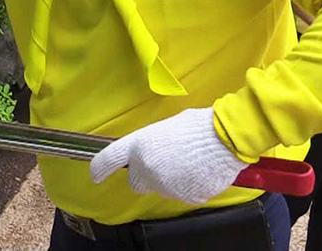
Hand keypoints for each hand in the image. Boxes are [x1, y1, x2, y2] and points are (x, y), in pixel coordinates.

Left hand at [89, 107, 247, 204]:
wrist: (225, 138)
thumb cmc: (197, 125)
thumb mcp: (166, 127)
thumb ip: (152, 143)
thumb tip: (154, 150)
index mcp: (139, 145)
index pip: (109, 159)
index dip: (99, 168)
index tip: (96, 175)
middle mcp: (147, 167)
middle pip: (136, 182)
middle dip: (145, 176)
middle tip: (164, 163)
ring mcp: (165, 185)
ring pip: (161, 188)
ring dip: (170, 179)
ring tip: (190, 162)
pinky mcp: (185, 197)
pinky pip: (182, 193)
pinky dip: (189, 186)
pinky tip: (200, 171)